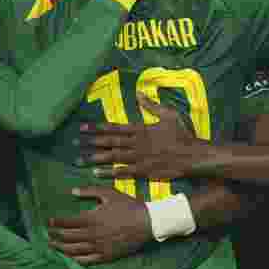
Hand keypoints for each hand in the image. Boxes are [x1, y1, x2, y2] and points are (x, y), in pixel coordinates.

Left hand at [48, 186, 152, 264]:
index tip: (48, 221)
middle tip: (47, 234)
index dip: (56, 222)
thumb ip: (89, 191)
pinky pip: (87, 260)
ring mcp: (99, 247)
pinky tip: (70, 257)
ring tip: (53, 246)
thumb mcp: (108, 193)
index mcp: (92, 218)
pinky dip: (76, 259)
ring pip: (75, 250)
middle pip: (68, 237)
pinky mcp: (107, 256)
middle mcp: (92, 234)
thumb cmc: (128, 206)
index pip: (68, 222)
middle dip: (55, 235)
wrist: (147, 223)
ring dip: (61, 248)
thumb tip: (72, 191)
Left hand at [80, 94, 201, 180]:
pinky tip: (97, 174)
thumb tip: (139, 93)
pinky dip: (109, 173)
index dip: (96, 128)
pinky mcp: (145, 171)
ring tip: (80, 160)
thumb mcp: (169, 115)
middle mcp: (137, 143)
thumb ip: (152, 105)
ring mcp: (140, 158)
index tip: (81, 128)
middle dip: (90, 143)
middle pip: (109, 142)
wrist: (194, 156)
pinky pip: (123, 172)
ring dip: (96, 158)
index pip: (114, 127)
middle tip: (74, 144)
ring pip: (113, 157)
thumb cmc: (183, 134)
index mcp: (140, 129)